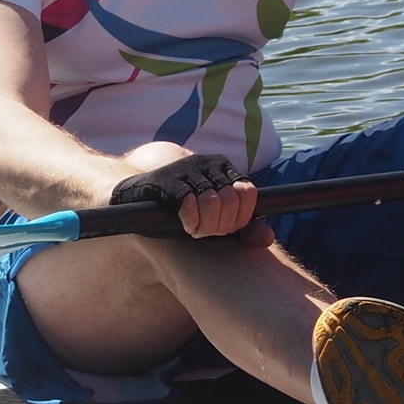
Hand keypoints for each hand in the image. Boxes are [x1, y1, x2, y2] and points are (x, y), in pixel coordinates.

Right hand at [110, 151, 257, 237]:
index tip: (225, 229)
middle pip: (231, 201)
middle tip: (206, 231)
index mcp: (225, 169)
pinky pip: (188, 202)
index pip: (248, 193)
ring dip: (205, 226)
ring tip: (194, 230)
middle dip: (221, 226)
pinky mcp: (166, 180)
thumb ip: (244, 228)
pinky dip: (190, 220)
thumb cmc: (181, 210)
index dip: (240, 218)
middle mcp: (208, 164)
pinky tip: (184, 225)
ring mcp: (186, 168)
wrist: (136, 196)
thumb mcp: (217, 219)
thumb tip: (268, 239)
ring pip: (212, 203)